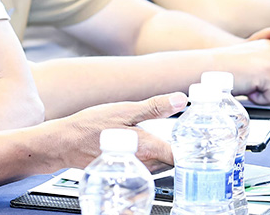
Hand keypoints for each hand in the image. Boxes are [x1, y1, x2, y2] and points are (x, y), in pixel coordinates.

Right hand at [54, 93, 186, 172]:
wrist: (66, 144)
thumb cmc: (90, 126)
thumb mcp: (123, 110)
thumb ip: (154, 107)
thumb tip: (181, 99)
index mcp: (147, 148)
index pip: (182, 156)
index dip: (196, 147)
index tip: (204, 137)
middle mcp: (145, 164)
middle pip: (175, 159)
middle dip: (183, 148)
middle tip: (189, 131)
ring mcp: (137, 170)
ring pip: (163, 162)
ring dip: (168, 151)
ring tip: (169, 135)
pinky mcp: (130, 170)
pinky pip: (150, 164)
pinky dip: (154, 155)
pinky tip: (146, 142)